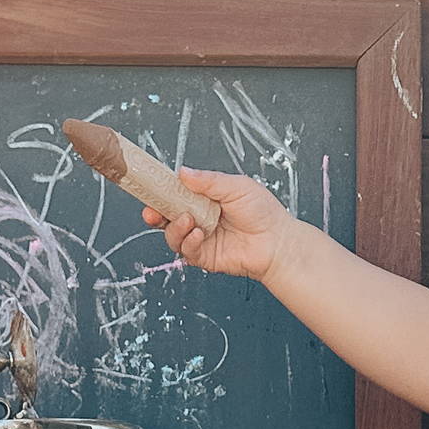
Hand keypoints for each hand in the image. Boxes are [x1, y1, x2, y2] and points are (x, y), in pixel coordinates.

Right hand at [147, 166, 299, 283]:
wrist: (277, 242)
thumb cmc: (263, 212)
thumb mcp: (236, 186)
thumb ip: (209, 180)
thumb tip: (183, 172)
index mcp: (204, 199)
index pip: (176, 194)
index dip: (161, 192)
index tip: (151, 187)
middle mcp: (199, 218)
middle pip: (167, 216)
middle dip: (155, 213)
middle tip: (152, 211)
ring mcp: (200, 238)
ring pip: (172, 235)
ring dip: (175, 228)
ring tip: (189, 220)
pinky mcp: (204, 256)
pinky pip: (186, 251)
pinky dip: (188, 242)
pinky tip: (200, 234)